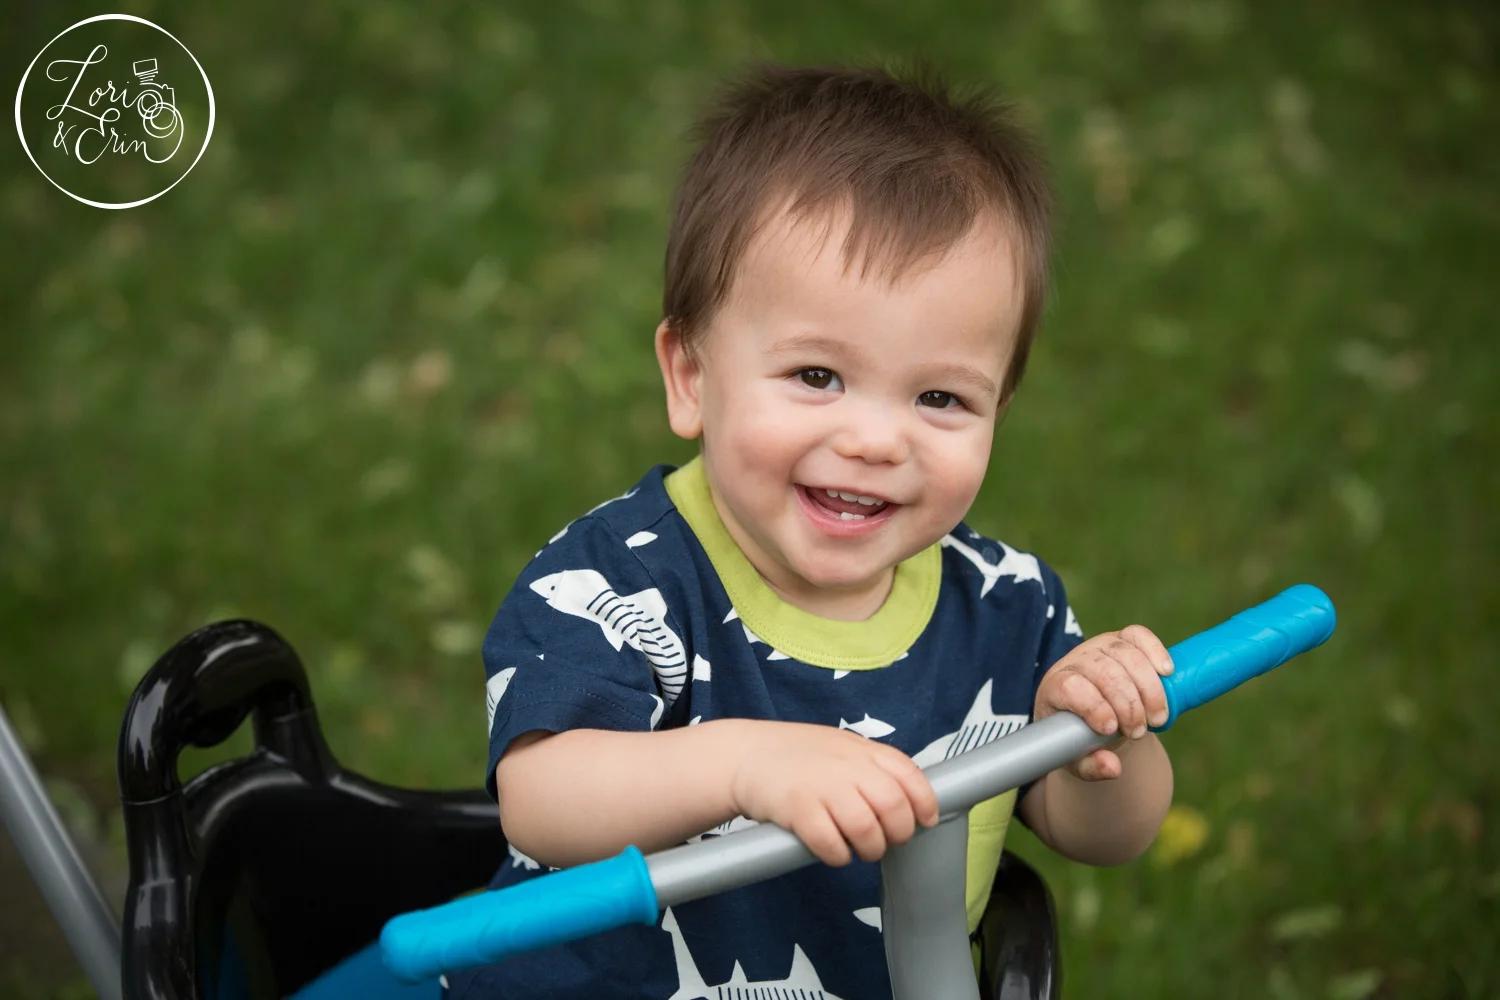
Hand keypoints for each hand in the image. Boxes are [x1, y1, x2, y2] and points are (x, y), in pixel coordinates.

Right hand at [727, 721, 939, 865]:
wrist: (743, 754)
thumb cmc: (795, 755)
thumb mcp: (839, 747)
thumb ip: (871, 766)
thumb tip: (908, 799)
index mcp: (862, 749)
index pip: (909, 775)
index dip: (924, 803)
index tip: (924, 821)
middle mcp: (846, 765)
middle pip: (894, 807)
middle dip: (898, 833)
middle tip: (886, 840)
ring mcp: (822, 786)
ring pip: (867, 830)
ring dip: (869, 849)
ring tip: (859, 850)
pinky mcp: (798, 809)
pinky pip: (831, 845)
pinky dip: (838, 855)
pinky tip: (832, 851)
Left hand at [1034, 625, 1173, 781]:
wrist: (1093, 717)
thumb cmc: (1079, 738)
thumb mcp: (1078, 760)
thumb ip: (1091, 767)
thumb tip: (1112, 768)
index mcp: (1055, 688)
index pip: (1070, 687)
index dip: (1093, 705)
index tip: (1110, 729)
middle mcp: (1075, 662)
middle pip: (1103, 671)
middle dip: (1127, 703)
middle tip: (1139, 732)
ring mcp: (1098, 647)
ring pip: (1124, 654)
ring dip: (1148, 687)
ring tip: (1158, 718)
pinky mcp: (1121, 640)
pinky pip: (1137, 635)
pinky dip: (1154, 650)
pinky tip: (1167, 672)